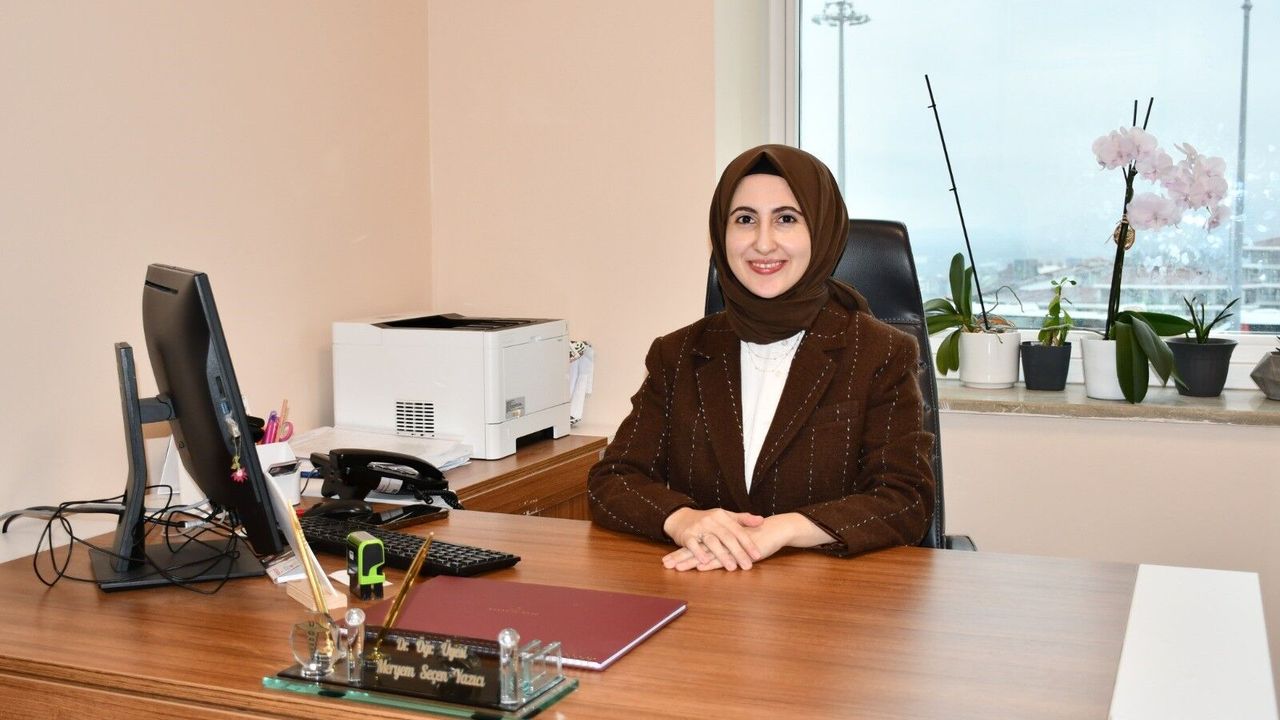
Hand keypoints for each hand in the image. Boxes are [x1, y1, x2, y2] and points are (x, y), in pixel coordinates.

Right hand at [661, 507, 764, 570]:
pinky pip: (693, 545)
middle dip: (738, 552)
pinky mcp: (687, 535)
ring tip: (732, 567)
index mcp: (722, 516)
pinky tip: (705, 562)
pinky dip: (699, 553)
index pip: (738, 530)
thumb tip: (761, 520)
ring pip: (712, 542)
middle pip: (727, 537)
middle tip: (748, 566)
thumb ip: (743, 519)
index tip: (757, 555)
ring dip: (722, 555)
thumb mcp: (725, 516)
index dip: (747, 543)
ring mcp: (698, 528)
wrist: (680, 517)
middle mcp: (711, 521)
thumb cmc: (707, 519)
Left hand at [662, 513, 831, 571]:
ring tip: (676, 567)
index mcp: (718, 537)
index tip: (668, 558)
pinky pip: (723, 557)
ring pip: (706, 553)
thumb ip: (726, 546)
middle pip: (696, 549)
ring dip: (690, 561)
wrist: (775, 529)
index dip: (682, 551)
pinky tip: (700, 566)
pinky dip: (711, 561)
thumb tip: (713, 554)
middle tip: (665, 564)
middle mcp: (720, 538)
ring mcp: (729, 545)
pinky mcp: (739, 550)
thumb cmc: (757, 536)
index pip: (696, 545)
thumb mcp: (738, 541)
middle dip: (680, 557)